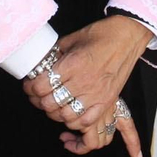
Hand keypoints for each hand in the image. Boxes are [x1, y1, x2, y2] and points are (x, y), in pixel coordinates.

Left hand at [22, 17, 146, 156]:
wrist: (127, 36)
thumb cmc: (102, 34)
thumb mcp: (72, 39)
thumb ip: (57, 53)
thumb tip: (42, 63)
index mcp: (73, 64)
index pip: (42, 85)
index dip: (30, 88)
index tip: (29, 86)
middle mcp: (83, 81)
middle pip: (51, 103)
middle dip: (39, 101)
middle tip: (36, 97)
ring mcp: (96, 94)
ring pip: (66, 116)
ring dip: (55, 113)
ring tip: (52, 106)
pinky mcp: (107, 101)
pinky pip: (86, 122)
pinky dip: (75, 122)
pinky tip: (69, 115)